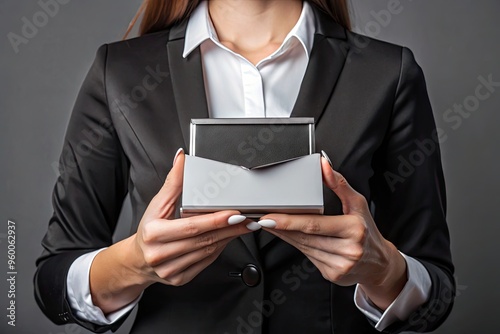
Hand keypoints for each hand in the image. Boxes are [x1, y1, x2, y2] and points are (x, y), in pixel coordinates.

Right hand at [132, 149, 256, 286]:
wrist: (137, 260)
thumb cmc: (149, 229)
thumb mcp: (157, 204)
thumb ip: (173, 182)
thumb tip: (182, 159)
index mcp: (154, 233)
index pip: (191, 226)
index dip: (215, 220)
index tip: (234, 213)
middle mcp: (160, 254)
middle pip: (204, 240)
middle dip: (230, 228)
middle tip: (248, 219)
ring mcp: (170, 270)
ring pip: (208, 252)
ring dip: (228, 238)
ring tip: (243, 226)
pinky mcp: (180, 279)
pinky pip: (206, 262)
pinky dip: (220, 249)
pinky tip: (228, 238)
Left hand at [258, 153, 407, 309]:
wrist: (378, 264)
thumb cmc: (367, 231)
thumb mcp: (358, 204)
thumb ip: (339, 185)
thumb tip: (324, 166)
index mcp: (354, 229)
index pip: (314, 224)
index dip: (289, 221)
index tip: (269, 216)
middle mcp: (348, 249)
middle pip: (305, 237)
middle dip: (281, 227)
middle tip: (262, 217)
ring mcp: (339, 265)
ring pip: (303, 247)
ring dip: (284, 235)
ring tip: (270, 224)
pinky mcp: (332, 274)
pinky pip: (307, 256)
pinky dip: (295, 244)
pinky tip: (287, 235)